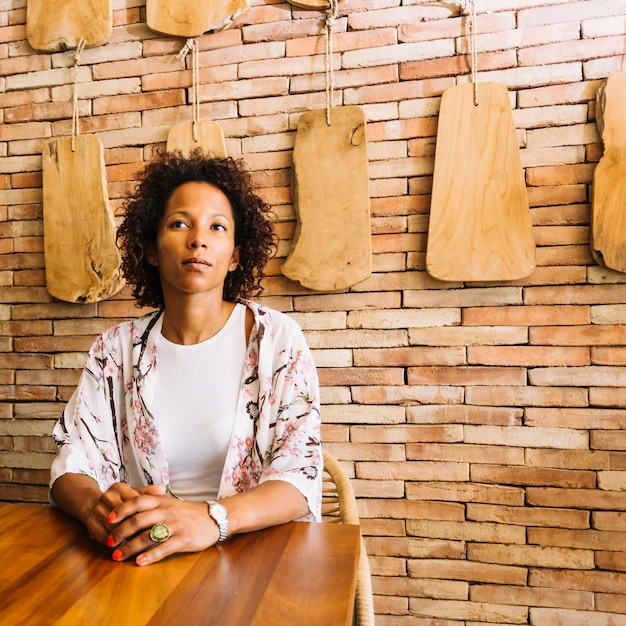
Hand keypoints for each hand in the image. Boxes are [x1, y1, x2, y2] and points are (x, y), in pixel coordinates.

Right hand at [83, 482, 165, 544]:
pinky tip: (125, 547)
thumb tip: (163, 490)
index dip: (147, 515)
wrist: (92, 504)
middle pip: (126, 517)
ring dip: (128, 538)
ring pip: (116, 529)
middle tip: (151, 536)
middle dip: (138, 528)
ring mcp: (97, 512)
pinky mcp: (91, 526)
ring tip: (141, 544)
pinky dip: (116, 544)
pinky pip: (106, 538)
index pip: (136, 503)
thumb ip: (148, 492)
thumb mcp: (133, 493)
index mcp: (119, 488)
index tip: (158, 523)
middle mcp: (107, 498)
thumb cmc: (120, 500)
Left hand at [105, 492, 219, 565]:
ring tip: (117, 556)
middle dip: (120, 532)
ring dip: (130, 547)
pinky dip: (150, 556)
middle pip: (139, 520)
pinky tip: (139, 562)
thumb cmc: (187, 513)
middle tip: (109, 542)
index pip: (137, 502)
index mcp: (162, 501)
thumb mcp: (170, 503)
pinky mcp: (184, 539)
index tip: (107, 520)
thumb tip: (127, 504)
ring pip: (148, 536)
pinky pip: (164, 548)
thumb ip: (151, 503)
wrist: (213, 518)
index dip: (121, 510)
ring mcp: (176, 525)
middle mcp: (167, 511)